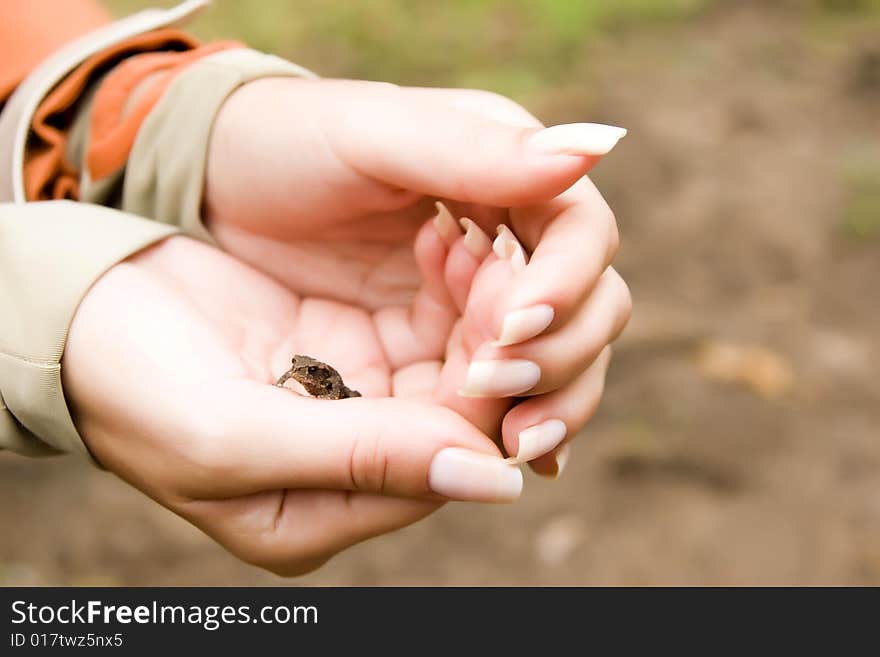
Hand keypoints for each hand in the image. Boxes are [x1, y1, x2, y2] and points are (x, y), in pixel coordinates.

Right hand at [62, 236, 519, 575]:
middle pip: (456, 422)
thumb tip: (493, 479)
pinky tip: (446, 238)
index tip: (510, 326)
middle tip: (502, 266)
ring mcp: (347, 411)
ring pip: (450, 370)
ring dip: (474, 311)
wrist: (72, 312)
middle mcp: (345, 475)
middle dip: (491, 349)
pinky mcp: (343, 356)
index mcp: (315, 519)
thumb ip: (360, 460)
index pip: (438, 473)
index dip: (487, 403)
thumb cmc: (129, 386)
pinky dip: (443, 289)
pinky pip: (421, 331)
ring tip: (474, 241)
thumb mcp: (231, 436)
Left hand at [204, 78, 631, 473]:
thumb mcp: (366, 136)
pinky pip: (492, 393)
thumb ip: (473, 152)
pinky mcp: (430, 350)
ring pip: (551, 361)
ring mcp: (469, 301)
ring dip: (543, 399)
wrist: (199, 193)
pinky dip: (504, 423)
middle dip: (557, 352)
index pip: (580, 235)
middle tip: (491, 377)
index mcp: (503, 172)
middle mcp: (503, 239)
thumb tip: (599, 149)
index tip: (510, 322)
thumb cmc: (277, 144)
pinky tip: (501, 451)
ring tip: (506, 434)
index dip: (564, 285)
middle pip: (587, 309)